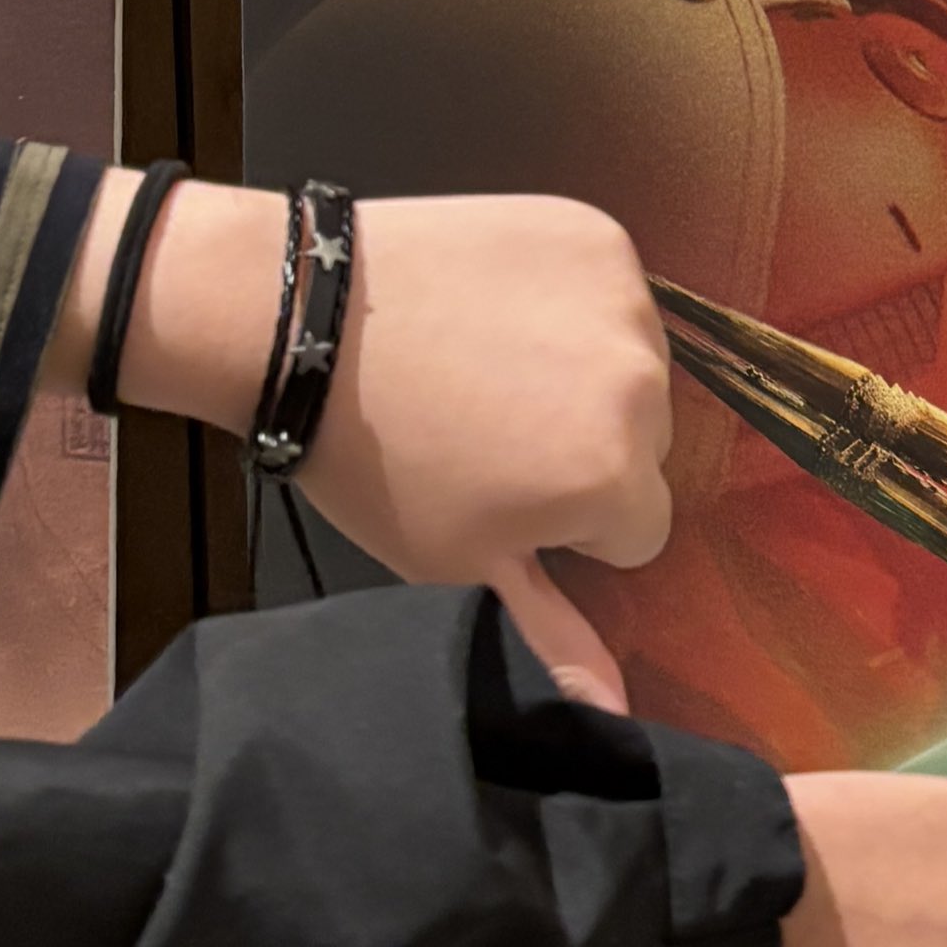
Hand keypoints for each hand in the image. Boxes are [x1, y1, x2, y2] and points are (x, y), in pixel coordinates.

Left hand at [56, 177, 674, 705]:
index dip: (567, 520)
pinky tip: (496, 308)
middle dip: (584, 444)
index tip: (503, 493)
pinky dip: (568, 297)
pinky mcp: (597, 234)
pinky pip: (611, 287)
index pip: (638, 527)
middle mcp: (644, 385)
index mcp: (616, 477)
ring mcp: (625, 300)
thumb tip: (615, 713)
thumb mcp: (456, 562)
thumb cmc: (372, 456)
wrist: (301, 316)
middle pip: (646, 442)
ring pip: (634, 364)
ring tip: (487, 366)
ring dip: (583, 370)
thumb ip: (549, 634)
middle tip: (488, 431)